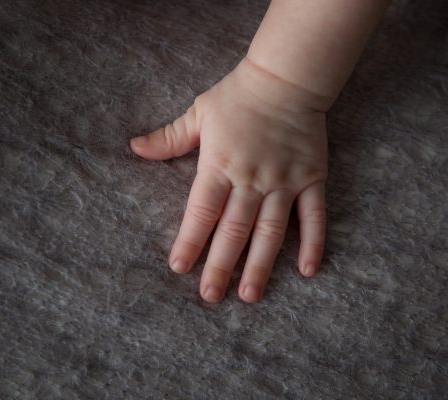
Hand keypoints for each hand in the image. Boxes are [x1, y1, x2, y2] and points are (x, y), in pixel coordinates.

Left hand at [130, 58, 327, 302]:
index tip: (179, 267)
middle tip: (210, 296)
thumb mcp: (199, 112)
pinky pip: (313, 216)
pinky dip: (312, 243)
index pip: (201, 211)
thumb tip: (134, 147)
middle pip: (234, 229)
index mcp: (220, 164)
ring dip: (260, 265)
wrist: (287, 79)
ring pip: (271, 231)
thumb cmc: (238, 96)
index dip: (189, 241)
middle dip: (220, 265)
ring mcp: (284, 181)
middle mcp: (252, 178)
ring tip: (250, 295)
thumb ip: (169, 137)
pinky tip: (307, 271)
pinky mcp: (311, 180)